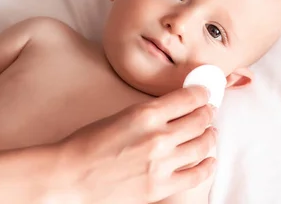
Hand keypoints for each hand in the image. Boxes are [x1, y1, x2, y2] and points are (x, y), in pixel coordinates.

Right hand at [53, 86, 216, 203]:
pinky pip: (196, 175)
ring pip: (202, 145)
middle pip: (199, 120)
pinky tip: (209, 160)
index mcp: (146, 113)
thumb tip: (175, 108)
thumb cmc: (89, 143)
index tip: (205, 93)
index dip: (202, 94)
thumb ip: (150, 113)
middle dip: (208, 113)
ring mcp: (161, 164)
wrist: (69, 175)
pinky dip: (208, 165)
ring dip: (210, 136)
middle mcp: (158, 137)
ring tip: (211, 133)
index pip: (188, 98)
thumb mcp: (121, 115)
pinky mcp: (160, 187)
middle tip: (210, 111)